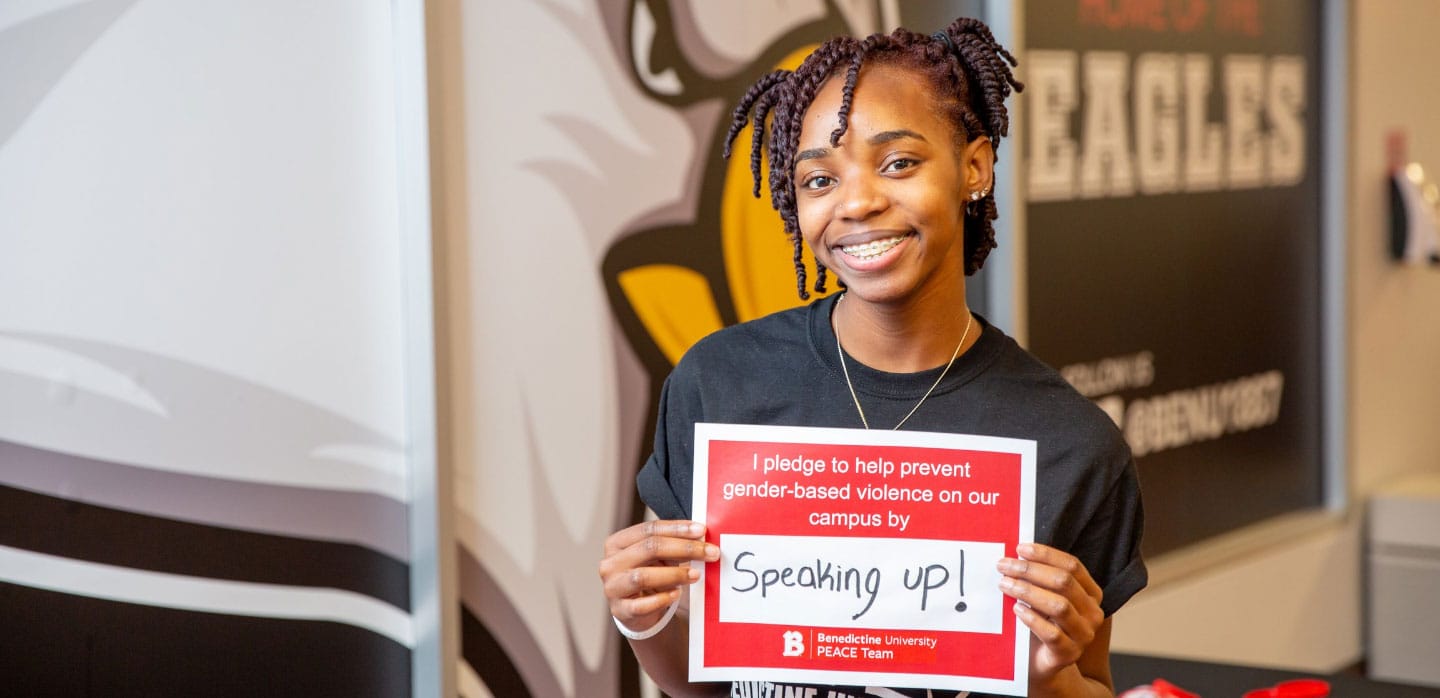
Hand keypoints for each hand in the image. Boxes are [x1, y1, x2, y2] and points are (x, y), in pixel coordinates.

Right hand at [599, 520, 718, 634]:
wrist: (638, 611)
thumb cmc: (651, 575)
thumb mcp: (658, 557)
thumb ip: (674, 545)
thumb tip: (702, 537)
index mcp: (617, 542)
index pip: (649, 529)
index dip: (677, 528)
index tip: (701, 530)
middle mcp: (610, 563)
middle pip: (649, 548)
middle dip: (684, 549)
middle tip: (710, 553)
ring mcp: (612, 587)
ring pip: (643, 576)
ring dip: (674, 574)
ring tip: (696, 575)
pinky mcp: (620, 610)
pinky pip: (641, 605)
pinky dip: (661, 599)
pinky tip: (677, 594)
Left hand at [997, 543, 1104, 680]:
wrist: (1041, 663)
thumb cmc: (1040, 623)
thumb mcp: (1043, 597)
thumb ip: (1039, 578)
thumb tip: (1016, 553)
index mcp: (1091, 594)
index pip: (1072, 566)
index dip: (1046, 554)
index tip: (1020, 548)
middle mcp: (1093, 613)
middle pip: (1064, 583)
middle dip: (1030, 570)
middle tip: (1004, 566)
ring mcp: (1084, 635)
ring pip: (1059, 606)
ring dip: (1028, 591)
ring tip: (1005, 585)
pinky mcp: (1069, 654)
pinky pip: (1052, 634)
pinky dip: (1032, 619)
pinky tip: (1016, 610)